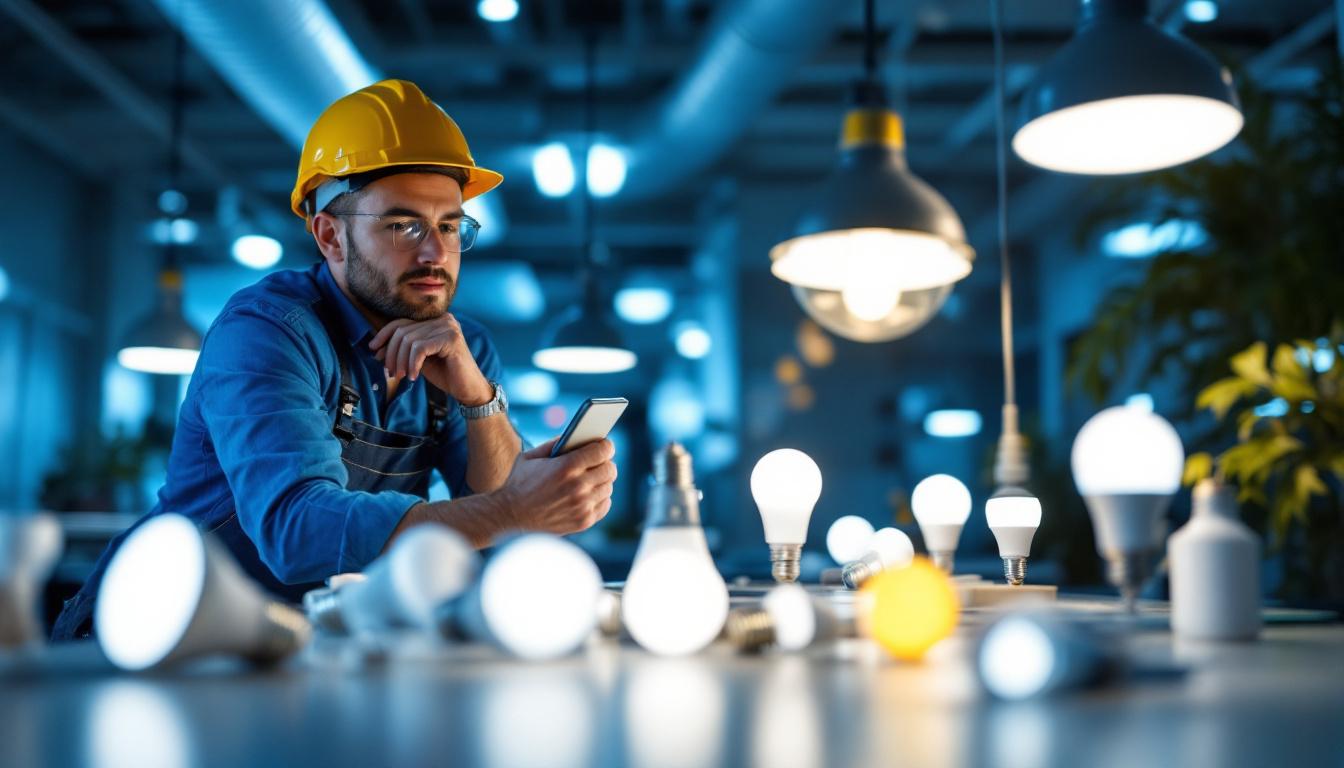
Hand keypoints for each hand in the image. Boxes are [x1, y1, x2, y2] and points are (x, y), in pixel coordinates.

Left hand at [369, 315, 492, 404]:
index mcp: (435, 320)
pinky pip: (420, 348)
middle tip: (390, 372)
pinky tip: (413, 376)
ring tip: (401, 376)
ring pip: (410, 340)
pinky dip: (412, 364)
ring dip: (401, 361)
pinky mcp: (451, 338)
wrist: (468, 389)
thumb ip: (404, 349)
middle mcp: (443, 319)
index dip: (384, 335)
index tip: (374, 350)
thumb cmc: (445, 374)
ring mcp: (448, 327)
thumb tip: (377, 346)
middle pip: (403, 331)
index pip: (402, 321)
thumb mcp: (419, 359)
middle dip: (392, 353)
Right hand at [492, 438, 616, 535]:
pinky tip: (591, 494)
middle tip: (600, 461)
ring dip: (602, 481)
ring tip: (594, 477)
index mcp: (566, 467)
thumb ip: (554, 444)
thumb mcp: (531, 457)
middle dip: (605, 462)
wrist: (509, 517)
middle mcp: (578, 486)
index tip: (605, 446)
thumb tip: (577, 437)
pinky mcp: (583, 521)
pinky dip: (600, 498)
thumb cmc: (519, 483)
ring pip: (608, 487)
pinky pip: (604, 505)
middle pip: (610, 469)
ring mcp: (582, 506)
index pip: (603, 450)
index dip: (606, 446)